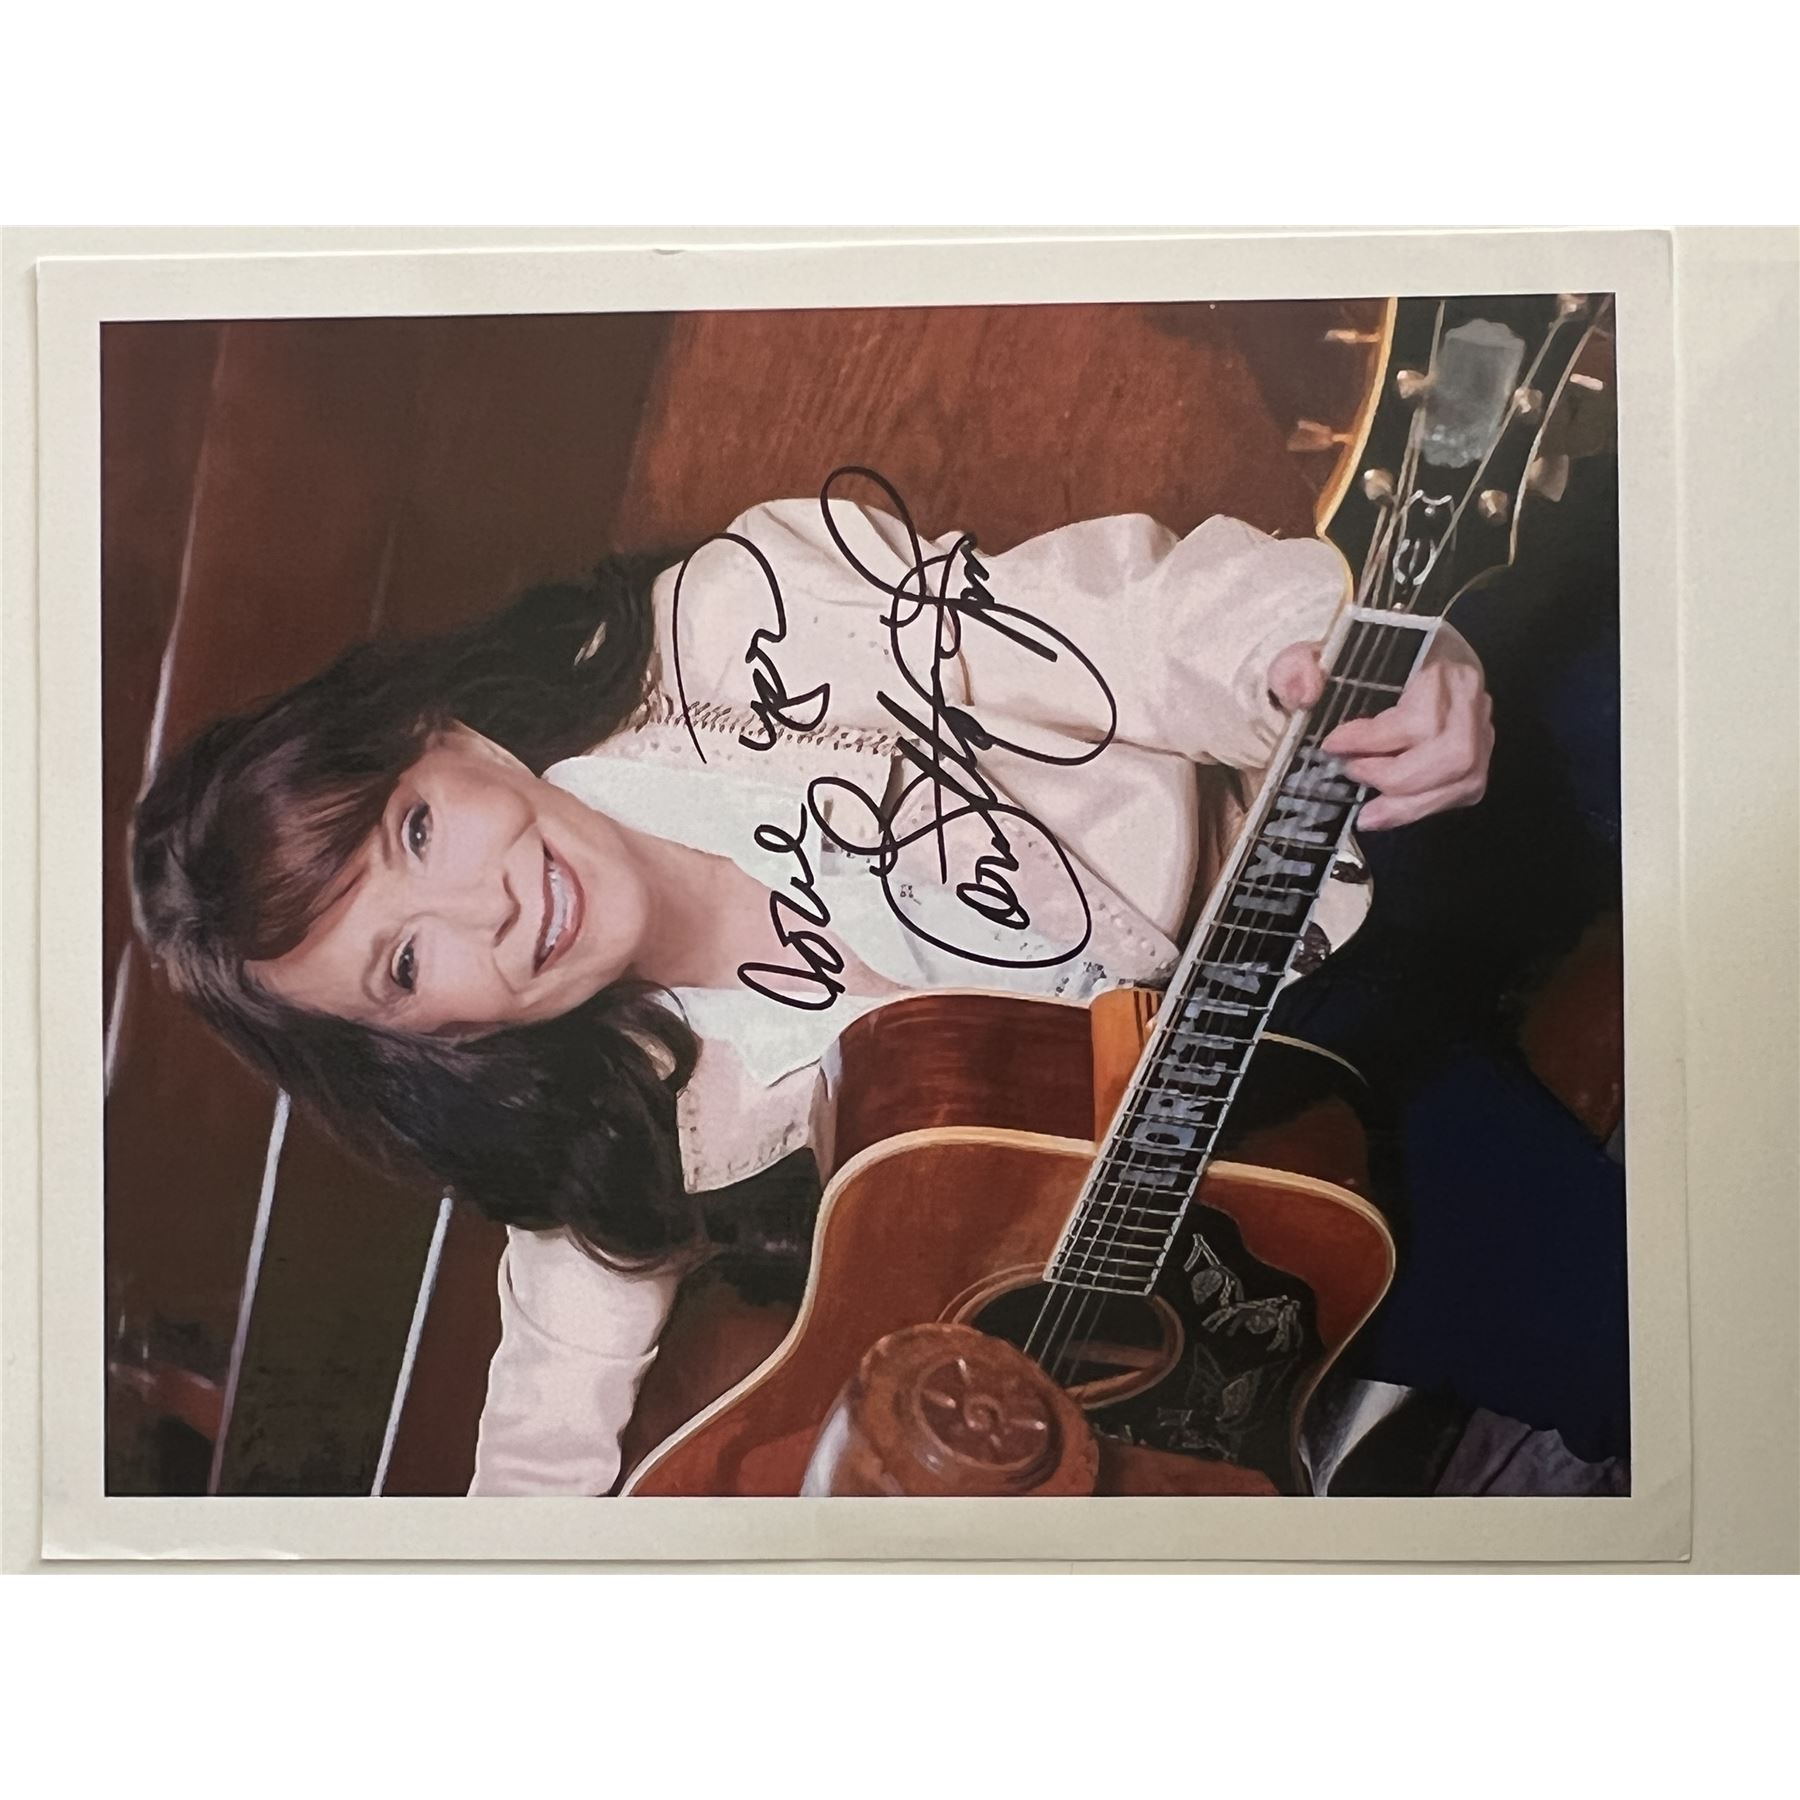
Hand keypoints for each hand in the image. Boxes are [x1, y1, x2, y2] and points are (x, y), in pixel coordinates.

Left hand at [1267, 625, 1493, 829]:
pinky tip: (1388, 811)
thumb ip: (1298, 668)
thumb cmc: (1354, 659)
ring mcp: (1481, 722)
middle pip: (1452, 751)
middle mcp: (1466, 690)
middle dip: (1395, 775)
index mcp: (1434, 654)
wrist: (1392, 657)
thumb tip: (1305, 693)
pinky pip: (1464, 789)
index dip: (1373, 738)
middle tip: (1352, 772)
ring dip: (1410, 802)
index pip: (1419, 710)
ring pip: (1464, 775)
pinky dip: (1422, 806)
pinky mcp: (1480, 751)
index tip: (1333, 745)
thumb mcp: (1316, 655)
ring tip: (1369, 811)